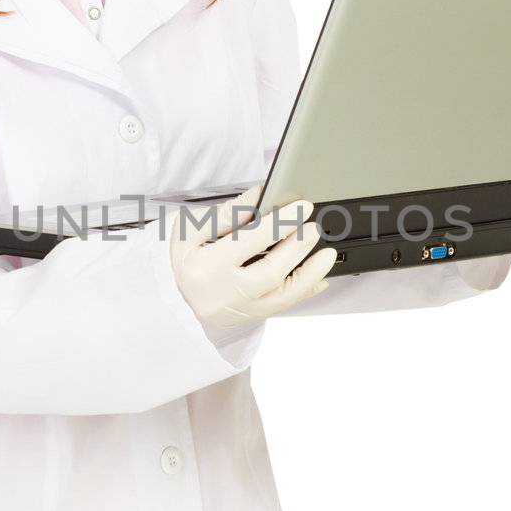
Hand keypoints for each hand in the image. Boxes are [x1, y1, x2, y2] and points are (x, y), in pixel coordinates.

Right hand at [169, 185, 336, 330]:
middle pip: (271, 271)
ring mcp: (243, 309)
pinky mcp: (255, 316)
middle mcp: (227, 292)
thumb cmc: (189, 261)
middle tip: (314, 227)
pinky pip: (286, 306)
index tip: (300, 206)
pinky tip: (321, 277)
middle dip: (297, 247)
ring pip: (284, 296)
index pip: (251, 241)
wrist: (183, 302)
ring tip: (327, 254)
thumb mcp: (191, 232)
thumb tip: (259, 194)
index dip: (280, 222)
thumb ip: (225, 213)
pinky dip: (306, 291)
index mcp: (209, 266)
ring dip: (310, 273)